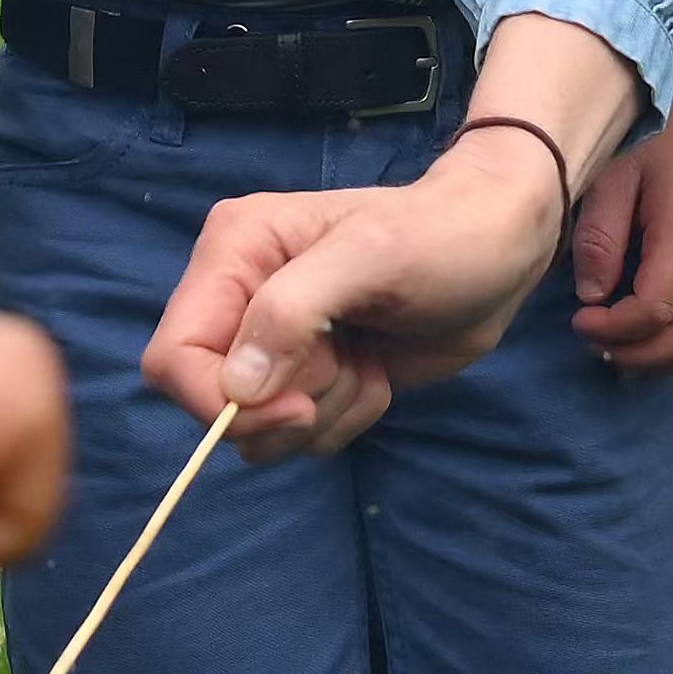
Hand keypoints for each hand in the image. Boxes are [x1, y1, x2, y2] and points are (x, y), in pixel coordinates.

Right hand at [143, 138, 574, 455]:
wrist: (499, 250)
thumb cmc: (440, 237)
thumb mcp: (370, 259)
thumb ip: (293, 312)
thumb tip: (237, 388)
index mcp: (234, 252)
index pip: (173, 355)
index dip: (219, 401)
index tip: (295, 409)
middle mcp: (239, 298)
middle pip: (214, 404)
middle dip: (289, 405)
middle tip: (347, 361)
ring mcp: (272, 342)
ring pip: (259, 430)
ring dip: (325, 411)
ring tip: (367, 356)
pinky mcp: (308, 375)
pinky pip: (300, 436)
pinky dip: (347, 417)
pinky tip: (376, 369)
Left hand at [570, 16, 672, 375]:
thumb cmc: (650, 136)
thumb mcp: (611, 176)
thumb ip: (600, 237)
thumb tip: (591, 296)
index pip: (658, 310)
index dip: (616, 330)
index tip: (580, 322)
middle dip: (641, 354)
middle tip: (596, 344)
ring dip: (670, 357)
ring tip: (625, 351)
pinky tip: (656, 337)